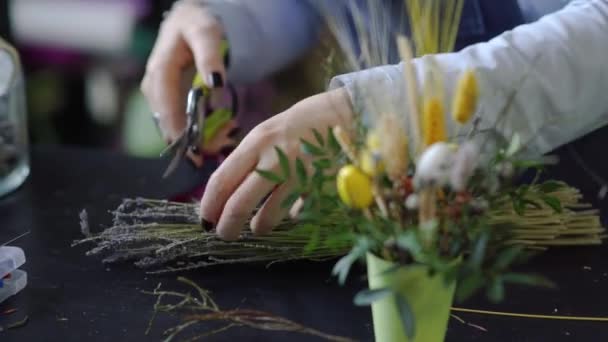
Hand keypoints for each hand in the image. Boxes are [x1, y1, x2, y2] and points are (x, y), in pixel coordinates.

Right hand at [141, 1, 229, 165]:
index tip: (192, 151)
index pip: (166, 107)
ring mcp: (158, 93)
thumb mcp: (206, 34)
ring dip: (193, 138)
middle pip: (167, 121)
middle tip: (211, 155)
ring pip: (171, 124)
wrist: (189, 21)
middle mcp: (154, 85)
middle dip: (189, 140)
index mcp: (160, 70)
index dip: (178, 131)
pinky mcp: (166, 99)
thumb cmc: (198, 25)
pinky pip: (177, 120)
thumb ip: (210, 57)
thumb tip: (214, 83)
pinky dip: (195, 130)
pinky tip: (215, 136)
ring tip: (218, 145)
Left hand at [200, 88, 353, 239]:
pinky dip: (292, 216)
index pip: (222, 180)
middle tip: (224, 234)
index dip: (210, 205)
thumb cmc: (303, 124)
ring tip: (258, 226)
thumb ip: (250, 160)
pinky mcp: (320, 189)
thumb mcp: (270, 133)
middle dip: (228, 226)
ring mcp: (299, 176)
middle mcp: (275, 158)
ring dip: (259, 226)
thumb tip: (230, 193)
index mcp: (257, 142)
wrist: (347, 114)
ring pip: (268, 216)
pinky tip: (292, 212)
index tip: (205, 219)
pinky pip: (298, 213)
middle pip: (239, 203)